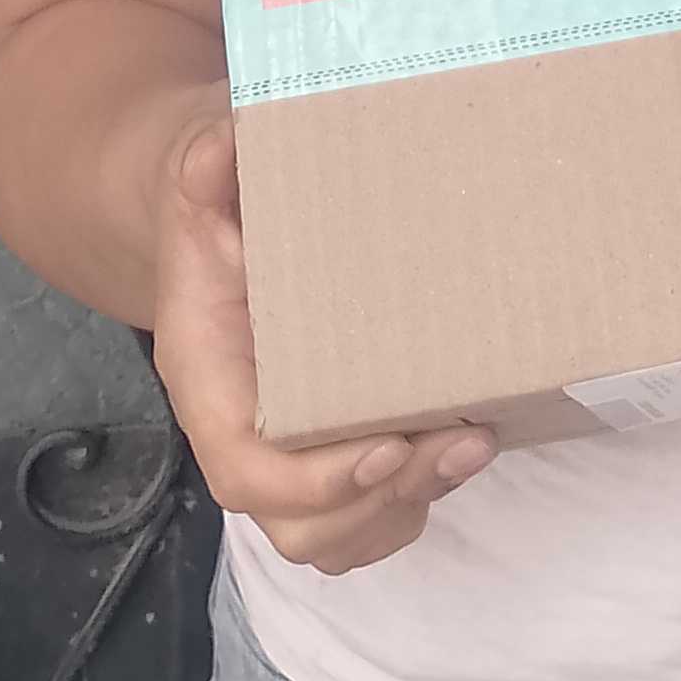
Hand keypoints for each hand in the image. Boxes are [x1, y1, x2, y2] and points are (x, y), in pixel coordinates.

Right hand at [150, 111, 495, 573]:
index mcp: (208, 380)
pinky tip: (464, 445)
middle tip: (464, 439)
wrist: (218, 219)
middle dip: (381, 499)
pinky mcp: (331, 448)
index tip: (387, 447)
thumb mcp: (203, 176)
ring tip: (476, 441)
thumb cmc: (217, 203)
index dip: (311, 482)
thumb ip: (208, 167)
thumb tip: (223, 144)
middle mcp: (243, 434)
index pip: (244, 472)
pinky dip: (415, 501)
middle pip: (296, 527)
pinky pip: (367, 517)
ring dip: (407, 505)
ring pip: (337, 536)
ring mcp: (288, 453)